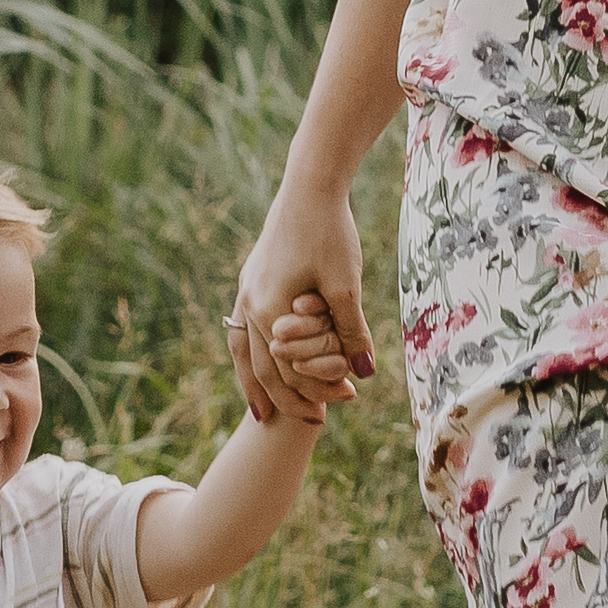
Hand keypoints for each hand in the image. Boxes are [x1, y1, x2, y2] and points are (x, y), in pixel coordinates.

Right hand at [226, 187, 372, 422]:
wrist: (309, 186)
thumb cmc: (331, 233)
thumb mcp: (347, 286)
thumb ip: (352, 332)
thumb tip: (365, 374)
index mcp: (269, 310)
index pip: (287, 370)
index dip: (314, 391)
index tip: (341, 405)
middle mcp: (249, 304)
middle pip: (262, 368)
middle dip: (288, 397)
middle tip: (314, 421)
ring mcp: (245, 291)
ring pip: (243, 351)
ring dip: (257, 383)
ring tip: (264, 411)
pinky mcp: (251, 279)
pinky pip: (242, 330)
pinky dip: (251, 353)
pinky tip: (264, 358)